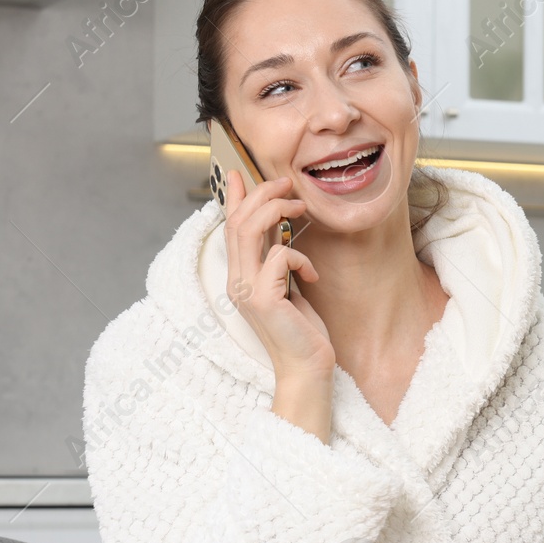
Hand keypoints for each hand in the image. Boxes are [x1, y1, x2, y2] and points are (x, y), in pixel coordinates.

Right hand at [222, 168, 333, 378]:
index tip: (240, 173)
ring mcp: (246, 290)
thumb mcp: (288, 287)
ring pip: (250, 229)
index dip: (234, 198)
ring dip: (277, 210)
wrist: (307, 369)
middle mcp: (236, 281)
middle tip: (287, 185)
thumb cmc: (302, 330)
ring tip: (301, 209)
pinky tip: (313, 277)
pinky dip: (301, 258)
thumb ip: (278, 262)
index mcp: (239, 278)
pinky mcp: (263, 299)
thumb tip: (280, 232)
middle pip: (237, 221)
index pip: (230, 228)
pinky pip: (281, 256)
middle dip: (262, 194)